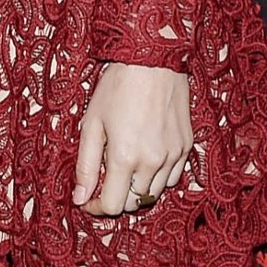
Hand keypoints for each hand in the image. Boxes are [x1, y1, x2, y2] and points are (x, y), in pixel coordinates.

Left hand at [73, 63, 192, 216]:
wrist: (153, 59)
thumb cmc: (117, 86)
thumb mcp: (92, 124)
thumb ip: (86, 165)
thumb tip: (80, 197)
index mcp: (125, 158)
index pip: (113, 206)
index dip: (97, 207)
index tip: (89, 198)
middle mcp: (153, 162)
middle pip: (135, 203)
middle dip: (116, 198)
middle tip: (105, 180)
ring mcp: (173, 155)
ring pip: (154, 193)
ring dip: (137, 189)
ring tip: (125, 168)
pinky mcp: (185, 146)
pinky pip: (172, 177)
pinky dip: (157, 177)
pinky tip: (145, 159)